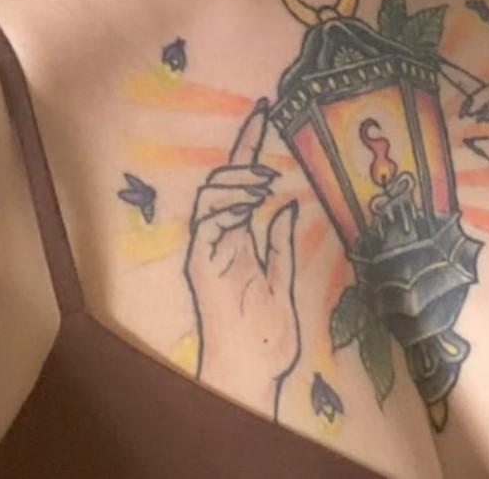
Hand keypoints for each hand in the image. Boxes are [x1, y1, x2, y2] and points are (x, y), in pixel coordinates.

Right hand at [184, 98, 300, 413]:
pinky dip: (227, 203)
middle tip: (265, 136)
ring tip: (263, 177)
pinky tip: (250, 198)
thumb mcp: (282, 282)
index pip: (242, 183)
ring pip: (211, 195)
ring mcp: (208, 250)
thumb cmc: (267, 337)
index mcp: (238, 239)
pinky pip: (208, 221)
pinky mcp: (203, 264)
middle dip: (241, 151)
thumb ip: (279, 244)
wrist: (251, 376)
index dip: (249, 146)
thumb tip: (286, 205)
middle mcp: (219, 239)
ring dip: (236, 178)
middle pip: (223, 181)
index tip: (263, 112)